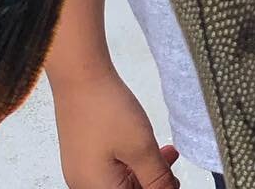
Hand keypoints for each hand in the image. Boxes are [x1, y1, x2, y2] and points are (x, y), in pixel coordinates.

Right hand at [52, 68, 180, 188]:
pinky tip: (146, 148)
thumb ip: (157, 177)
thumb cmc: (104, 108)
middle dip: (152, 184)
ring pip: (119, 181)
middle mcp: (84, 184)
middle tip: (173, 172)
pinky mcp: (83, 153)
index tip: (172, 182)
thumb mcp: (141, 147)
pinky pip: (110, 167)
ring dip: (144, 172)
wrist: (81, 75)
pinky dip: (131, 162)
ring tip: (167, 155)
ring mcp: (82, 169)